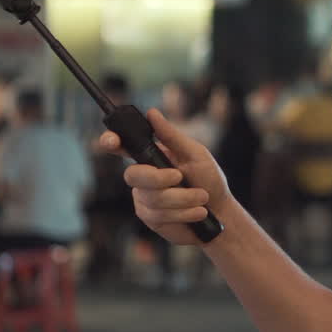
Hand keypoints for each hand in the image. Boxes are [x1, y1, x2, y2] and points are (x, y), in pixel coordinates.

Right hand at [98, 108, 232, 245]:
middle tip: (180, 176)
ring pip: (151, 197)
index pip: (124, 146)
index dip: (111, 142)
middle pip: (133, 175)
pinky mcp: (150, 217)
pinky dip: (183, 212)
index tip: (111, 142)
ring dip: (183, 198)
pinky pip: (158, 214)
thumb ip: (172, 136)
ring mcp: (144, 198)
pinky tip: (198, 212)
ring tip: (202, 198)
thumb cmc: (209, 179)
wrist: (220, 213)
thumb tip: (151, 113)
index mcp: (152, 155)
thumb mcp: (195, 154)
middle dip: (158, 178)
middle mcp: (143, 176)